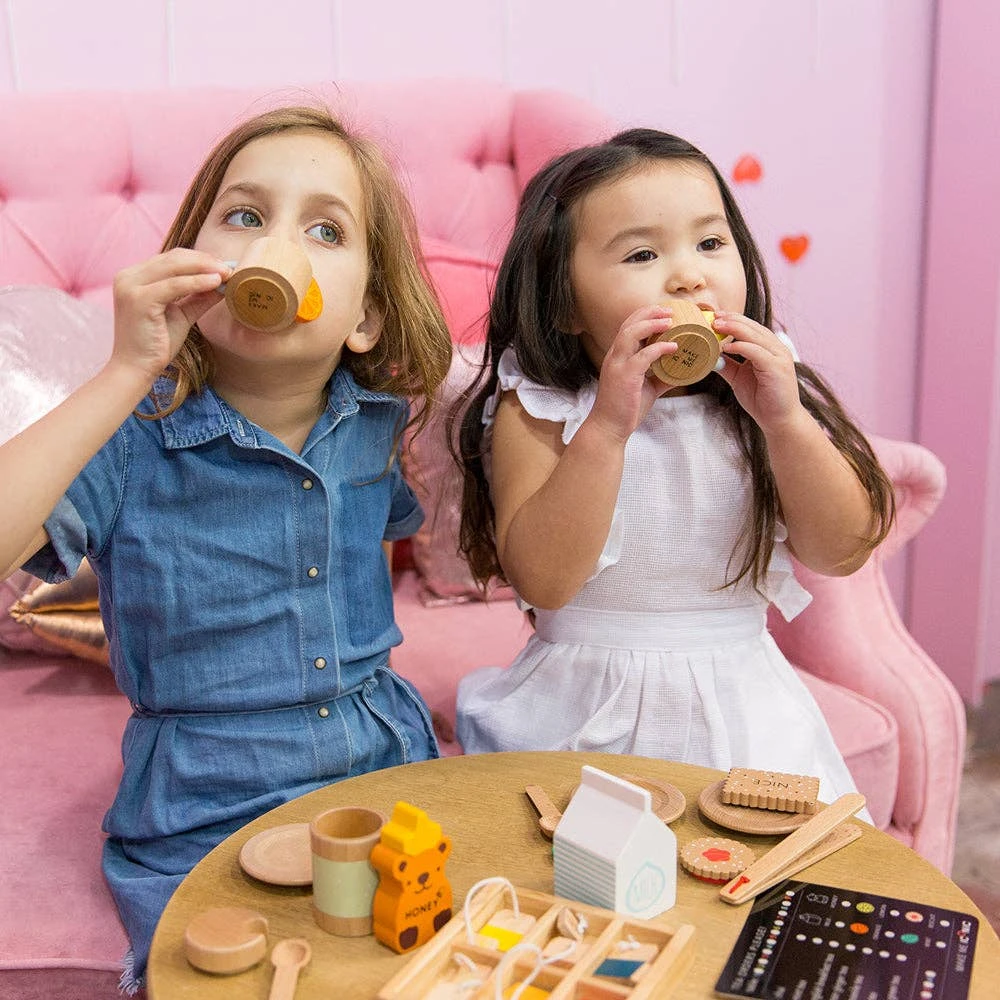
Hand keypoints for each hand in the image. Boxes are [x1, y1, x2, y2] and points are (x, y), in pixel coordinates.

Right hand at [111, 249, 231, 380]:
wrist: (136, 369)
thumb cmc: (156, 344)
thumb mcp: (182, 315)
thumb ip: (198, 297)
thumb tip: (222, 283)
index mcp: (134, 277)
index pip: (171, 258)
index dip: (200, 259)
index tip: (224, 266)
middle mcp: (128, 277)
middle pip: (173, 258)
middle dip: (205, 261)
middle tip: (230, 267)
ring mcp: (130, 287)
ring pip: (174, 267)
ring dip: (204, 268)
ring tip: (227, 274)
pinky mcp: (138, 300)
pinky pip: (174, 285)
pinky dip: (197, 282)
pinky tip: (216, 283)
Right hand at [588, 304, 678, 441]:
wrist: (609, 428)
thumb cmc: (626, 408)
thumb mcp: (648, 388)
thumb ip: (662, 377)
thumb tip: (684, 372)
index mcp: (618, 356)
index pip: (628, 326)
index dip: (645, 315)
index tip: (664, 311)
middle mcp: (615, 356)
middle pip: (629, 323)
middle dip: (649, 313)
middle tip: (670, 310)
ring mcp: (618, 365)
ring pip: (631, 333)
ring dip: (651, 324)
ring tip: (670, 321)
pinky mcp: (625, 377)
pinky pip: (642, 356)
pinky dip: (659, 348)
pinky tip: (673, 347)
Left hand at [712, 312, 802, 430]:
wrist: (779, 419)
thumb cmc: (762, 399)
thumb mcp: (738, 378)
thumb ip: (727, 365)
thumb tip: (709, 356)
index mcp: (768, 348)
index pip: (751, 328)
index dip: (733, 320)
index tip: (715, 316)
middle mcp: (776, 349)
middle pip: (753, 328)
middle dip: (732, 320)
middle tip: (713, 317)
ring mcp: (779, 357)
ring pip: (755, 336)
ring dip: (735, 329)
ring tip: (717, 326)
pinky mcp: (777, 368)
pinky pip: (758, 352)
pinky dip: (742, 347)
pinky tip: (727, 347)